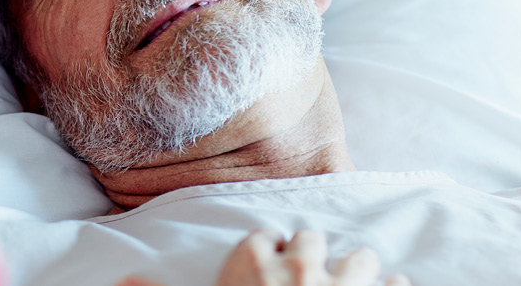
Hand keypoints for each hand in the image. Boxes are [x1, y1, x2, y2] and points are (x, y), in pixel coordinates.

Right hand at [116, 230, 411, 285]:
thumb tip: (124, 279)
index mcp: (252, 271)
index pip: (258, 241)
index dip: (262, 258)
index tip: (264, 271)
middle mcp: (299, 267)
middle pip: (308, 238)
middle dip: (307, 258)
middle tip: (304, 282)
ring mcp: (347, 285)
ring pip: (359, 255)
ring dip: (353, 271)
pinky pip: (397, 282)